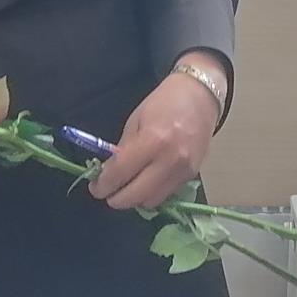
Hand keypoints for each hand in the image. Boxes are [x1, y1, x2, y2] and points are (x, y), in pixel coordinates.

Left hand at [90, 68, 220, 211]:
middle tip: (107, 192)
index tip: (95, 187)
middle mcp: (170, 160)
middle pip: (136, 197)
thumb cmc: (165, 101)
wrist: (201, 95)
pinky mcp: (192, 175)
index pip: (120, 174)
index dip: (103, 185)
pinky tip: (146, 181)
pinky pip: (166, 194)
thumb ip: (123, 149)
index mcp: (153, 141)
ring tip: (128, 186)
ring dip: (135, 198)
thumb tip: (109, 173)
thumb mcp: (136, 120)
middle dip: (116, 199)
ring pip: (152, 201)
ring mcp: (183, 170)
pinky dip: (152, 192)